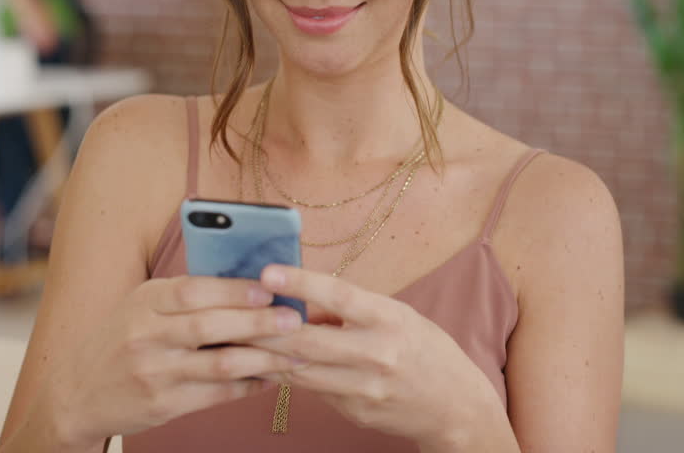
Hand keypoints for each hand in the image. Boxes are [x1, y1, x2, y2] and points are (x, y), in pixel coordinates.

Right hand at [49, 276, 305, 444]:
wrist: (76, 394)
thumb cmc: (120, 340)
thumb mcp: (140, 306)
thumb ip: (183, 295)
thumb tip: (247, 282)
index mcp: (143, 302)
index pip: (193, 289)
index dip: (234, 289)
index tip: (270, 288)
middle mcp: (146, 335)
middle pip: (210, 325)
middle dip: (258, 322)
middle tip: (295, 319)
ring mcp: (154, 373)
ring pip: (220, 364)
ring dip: (264, 358)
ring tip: (296, 353)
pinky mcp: (163, 405)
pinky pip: (216, 394)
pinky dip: (248, 385)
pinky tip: (270, 378)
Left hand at [250, 265, 506, 448]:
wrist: (455, 406)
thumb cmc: (423, 349)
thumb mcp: (397, 316)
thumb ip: (352, 310)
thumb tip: (301, 303)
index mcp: (390, 319)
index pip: (340, 296)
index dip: (301, 284)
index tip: (267, 272)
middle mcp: (377, 354)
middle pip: (309, 341)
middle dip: (264, 328)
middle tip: (228, 313)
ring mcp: (365, 389)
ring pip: (301, 371)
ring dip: (264, 355)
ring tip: (231, 339)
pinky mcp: (355, 412)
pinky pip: (312, 390)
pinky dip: (285, 375)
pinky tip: (261, 365)